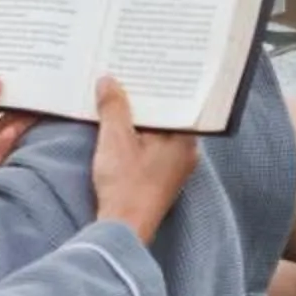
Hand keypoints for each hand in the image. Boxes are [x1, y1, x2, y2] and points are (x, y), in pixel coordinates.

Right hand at [91, 76, 198, 244]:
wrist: (123, 229)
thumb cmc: (126, 186)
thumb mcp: (115, 139)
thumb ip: (113, 107)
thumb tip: (108, 81)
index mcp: (185, 139)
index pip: (176, 100)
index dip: (158, 82)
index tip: (143, 66)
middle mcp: (186, 152)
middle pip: (166, 115)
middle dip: (145, 99)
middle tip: (126, 76)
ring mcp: (174, 167)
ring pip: (158, 131)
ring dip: (139, 118)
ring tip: (118, 97)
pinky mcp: (160, 178)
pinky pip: (152, 147)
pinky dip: (137, 136)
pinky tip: (119, 128)